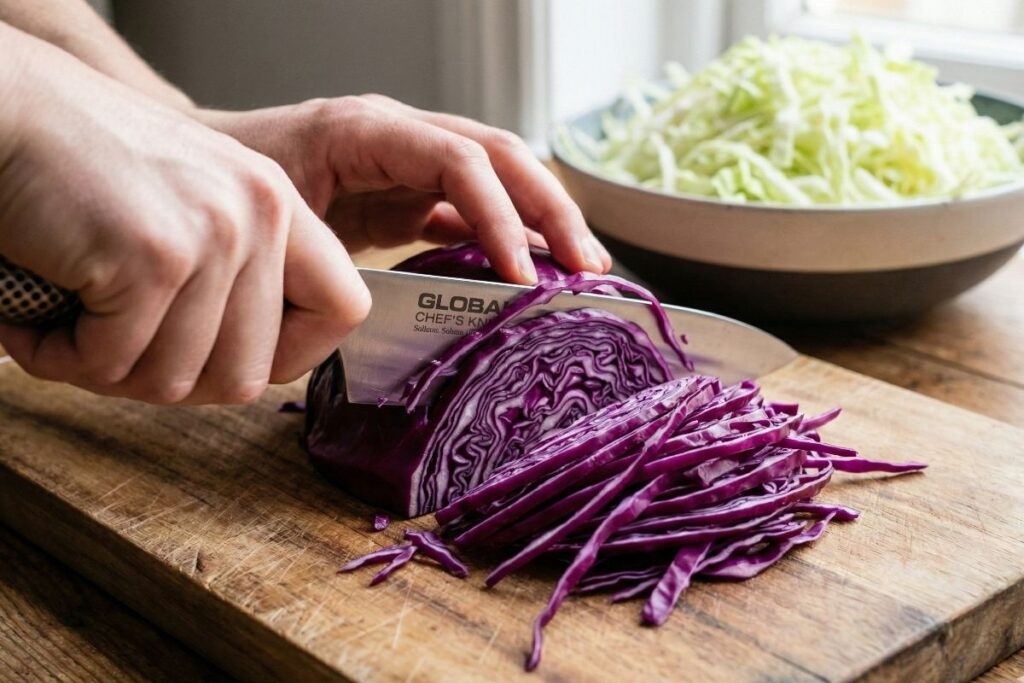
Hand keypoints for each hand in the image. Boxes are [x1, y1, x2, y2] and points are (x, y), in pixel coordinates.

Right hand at [0, 29, 369, 403]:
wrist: (1, 107)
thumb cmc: (80, 163)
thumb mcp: (192, 203)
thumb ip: (239, 273)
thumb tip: (254, 369)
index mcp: (279, 203)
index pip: (344, 309)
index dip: (293, 357)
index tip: (233, 360)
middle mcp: (260, 213)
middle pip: (247, 375)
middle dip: (171, 380)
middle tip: (116, 345)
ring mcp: (213, 233)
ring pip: (176, 381)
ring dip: (108, 369)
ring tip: (72, 313)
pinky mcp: (154, 257)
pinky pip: (113, 364)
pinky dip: (60, 355)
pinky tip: (37, 308)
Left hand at [195, 95, 611, 283]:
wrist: (206, 174)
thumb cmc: (231, 191)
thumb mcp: (276, 225)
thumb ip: (328, 264)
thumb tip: (382, 322)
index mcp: (367, 132)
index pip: (459, 161)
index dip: (499, 215)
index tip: (522, 277)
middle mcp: (400, 136)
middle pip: (501, 156)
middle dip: (549, 209)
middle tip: (585, 267)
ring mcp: (410, 163)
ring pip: (500, 176)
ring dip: (544, 218)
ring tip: (581, 267)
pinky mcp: (411, 194)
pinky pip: (475, 206)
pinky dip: (510, 235)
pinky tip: (533, 270)